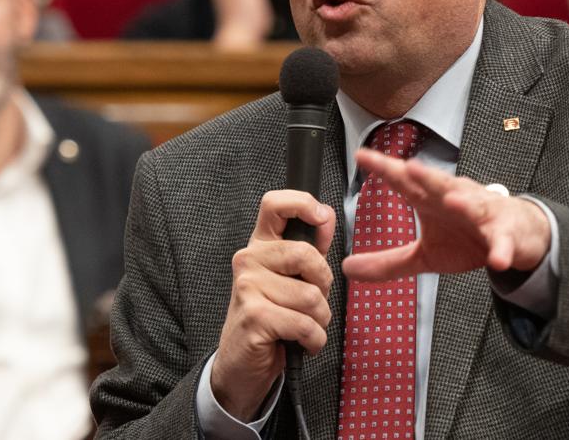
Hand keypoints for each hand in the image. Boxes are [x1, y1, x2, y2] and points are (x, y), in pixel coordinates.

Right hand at [210, 190, 336, 420]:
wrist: (241, 365)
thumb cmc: (272, 319)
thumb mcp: (290, 280)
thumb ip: (309, 250)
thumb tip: (326, 217)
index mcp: (260, 245)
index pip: (274, 204)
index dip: (303, 203)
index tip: (321, 217)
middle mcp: (249, 260)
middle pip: (306, 255)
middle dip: (323, 285)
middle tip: (310, 303)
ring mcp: (248, 287)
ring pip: (312, 296)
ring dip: (319, 320)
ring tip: (302, 327)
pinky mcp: (254, 316)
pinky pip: (306, 325)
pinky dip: (313, 340)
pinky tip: (301, 343)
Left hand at [340, 150, 551, 281]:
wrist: (513, 237)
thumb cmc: (467, 236)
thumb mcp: (425, 254)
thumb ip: (389, 261)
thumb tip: (348, 268)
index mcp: (432, 201)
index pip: (405, 182)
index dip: (384, 169)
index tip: (362, 156)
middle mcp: (456, 199)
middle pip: (439, 184)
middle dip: (425, 175)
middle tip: (408, 168)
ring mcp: (482, 214)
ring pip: (474, 204)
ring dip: (464, 200)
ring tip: (452, 200)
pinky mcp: (505, 234)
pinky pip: (503, 241)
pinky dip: (502, 249)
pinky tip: (497, 259)